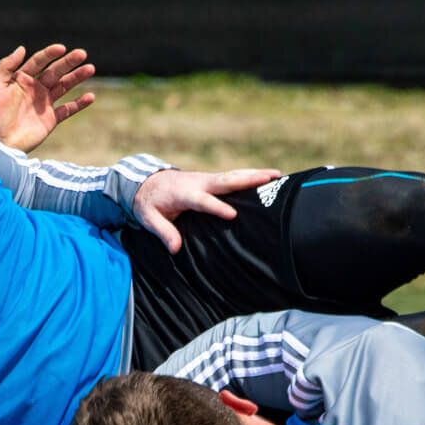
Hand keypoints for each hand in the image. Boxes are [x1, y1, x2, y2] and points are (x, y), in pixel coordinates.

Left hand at [0, 43, 96, 150]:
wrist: (0, 142)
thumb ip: (6, 66)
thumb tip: (22, 48)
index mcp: (22, 79)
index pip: (39, 62)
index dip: (50, 54)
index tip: (62, 48)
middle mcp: (36, 88)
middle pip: (55, 71)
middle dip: (69, 62)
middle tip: (82, 54)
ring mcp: (45, 103)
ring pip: (64, 86)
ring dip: (77, 77)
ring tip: (90, 69)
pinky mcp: (51, 119)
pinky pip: (68, 109)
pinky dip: (79, 103)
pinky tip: (90, 97)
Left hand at [134, 168, 281, 252]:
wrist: (146, 181)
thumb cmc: (149, 203)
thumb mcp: (149, 219)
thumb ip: (163, 232)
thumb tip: (175, 250)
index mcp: (183, 193)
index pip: (203, 201)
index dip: (216, 207)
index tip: (232, 215)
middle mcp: (199, 183)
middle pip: (226, 181)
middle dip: (248, 180)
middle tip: (269, 179)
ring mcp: (207, 179)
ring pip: (234, 176)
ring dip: (256, 175)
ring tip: (278, 175)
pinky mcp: (212, 180)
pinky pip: (233, 178)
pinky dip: (251, 177)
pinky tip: (268, 179)